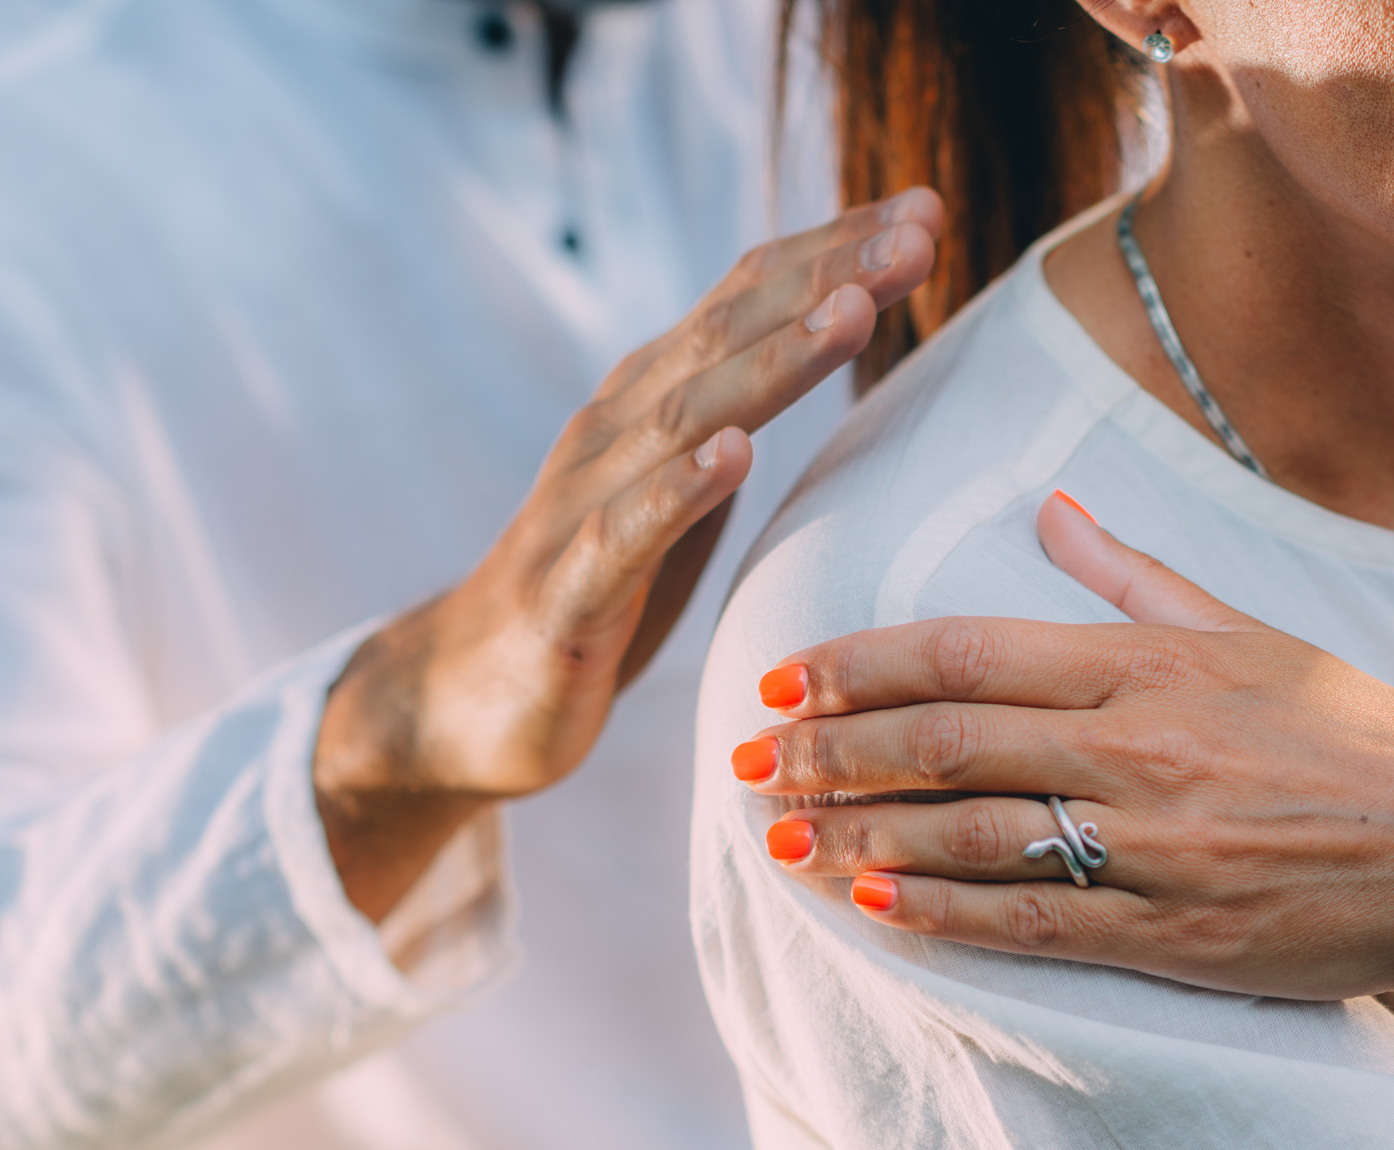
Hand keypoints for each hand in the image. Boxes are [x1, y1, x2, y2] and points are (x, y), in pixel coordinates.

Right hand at [316, 189, 943, 919]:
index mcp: (654, 400)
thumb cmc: (598, 591)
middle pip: (730, 333)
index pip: (750, 299)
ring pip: (685, 416)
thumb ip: (739, 414)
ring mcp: (585, 504)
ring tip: (851, 311)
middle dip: (826, 279)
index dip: (834, 250)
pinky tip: (734, 454)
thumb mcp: (684, 491)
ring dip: (772, 363)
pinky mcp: (567, 591)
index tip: (925, 208)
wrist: (468, 697)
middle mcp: (617, 429)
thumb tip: (830, 346)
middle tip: (916, 233)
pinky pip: (625, 532)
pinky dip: (678, 489)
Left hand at [734, 493, 1393, 1000]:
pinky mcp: (1179, 938)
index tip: (784, 673)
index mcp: (1156, 663)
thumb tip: (1057, 511)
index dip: (861, 663)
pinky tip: (866, 906)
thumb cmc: (1367, 738)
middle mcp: (1145, 747)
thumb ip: (1140, 578)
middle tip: (747, 756)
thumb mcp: (1258, 635)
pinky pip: (1032, 928)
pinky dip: (940, 914)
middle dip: (829, 747)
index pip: (970, 650)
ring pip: (971, 836)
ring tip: (778, 832)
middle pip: (946, 741)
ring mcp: (1158, 849)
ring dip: (857, 832)